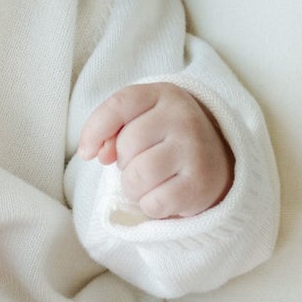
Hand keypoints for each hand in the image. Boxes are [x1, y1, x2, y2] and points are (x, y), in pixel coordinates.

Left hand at [76, 82, 233, 217]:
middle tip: (140, 163)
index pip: (119, 105)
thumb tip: (97, 153)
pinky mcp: (199, 183)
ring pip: (137, 176)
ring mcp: (194, 150)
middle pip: (126, 146)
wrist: (215, 161)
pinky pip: (154, 202)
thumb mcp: (141, 121)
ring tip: (147, 182)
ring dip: (133, 187)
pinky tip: (163, 196)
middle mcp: (183, 118)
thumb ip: (112, 129)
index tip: (86, 153)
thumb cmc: (164, 139)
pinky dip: (150, 205)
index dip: (94, 130)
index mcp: (164, 95)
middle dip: (123, 163)